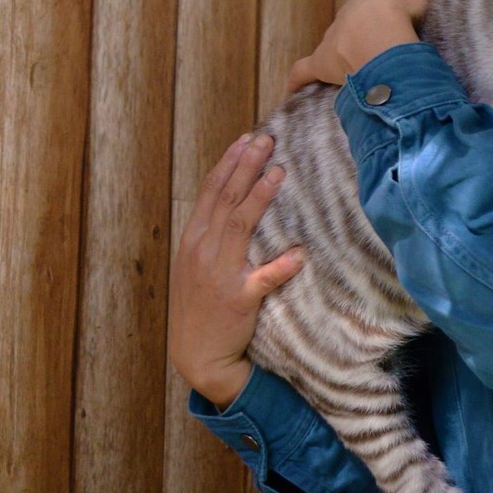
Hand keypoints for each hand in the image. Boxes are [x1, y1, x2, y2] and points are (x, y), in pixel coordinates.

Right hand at [168, 134, 303, 408]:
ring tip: (278, 171)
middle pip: (226, 199)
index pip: (211, 192)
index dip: (229, 163)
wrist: (198, 354)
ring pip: (239, 226)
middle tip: (265, 139)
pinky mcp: (239, 298)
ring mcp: (220, 274)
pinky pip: (263, 279)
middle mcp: (203, 251)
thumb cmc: (202, 306)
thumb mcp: (200, 265)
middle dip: (245, 166)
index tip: (246, 139)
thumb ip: (215, 235)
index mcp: (194, 240)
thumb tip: (238, 202)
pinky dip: (281, 266)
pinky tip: (298, 253)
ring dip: (259, 197)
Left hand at [285, 0, 439, 94]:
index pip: (376, 11)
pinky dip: (298, 81)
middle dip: (367, 40)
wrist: (383, 22)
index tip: (399, 32)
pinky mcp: (322, 62)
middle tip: (385, 55)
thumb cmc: (407, 6)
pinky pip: (304, 71)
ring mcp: (333, 40)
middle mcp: (348, 16)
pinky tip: (292, 91)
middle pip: (356, 29)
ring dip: (346, 58)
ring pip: (337, 48)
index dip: (388, 22)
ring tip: (361, 72)